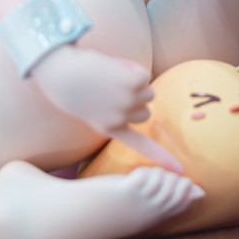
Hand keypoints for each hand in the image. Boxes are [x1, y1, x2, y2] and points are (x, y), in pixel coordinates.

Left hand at [31, 46, 183, 171]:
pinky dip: (133, 68)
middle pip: (146, 111)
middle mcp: (121, 118)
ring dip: (136, 83)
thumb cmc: (69, 85)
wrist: (59, 70)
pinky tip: (115, 67)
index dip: (162, 157)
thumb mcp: (88, 106)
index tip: (179, 171)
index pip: (141, 146)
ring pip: (147, 92)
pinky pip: (144, 75)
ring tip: (111, 76)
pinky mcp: (132, 82)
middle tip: (114, 88)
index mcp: (109, 128)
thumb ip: (111, 111)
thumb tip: (130, 108)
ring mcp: (128, 101)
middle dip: (137, 99)